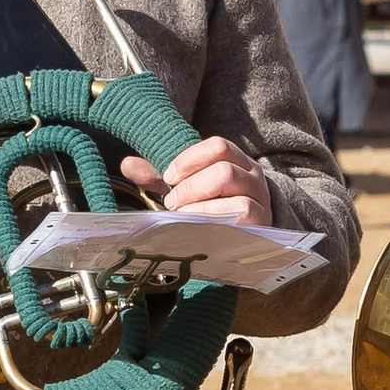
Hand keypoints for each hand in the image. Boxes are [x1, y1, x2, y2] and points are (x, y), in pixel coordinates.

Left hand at [122, 137, 272, 226]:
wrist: (250, 242)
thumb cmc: (215, 210)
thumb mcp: (189, 190)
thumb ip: (159, 178)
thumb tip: (127, 165)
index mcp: (238, 162)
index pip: (219, 147)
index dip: (189, 160)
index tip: (168, 177)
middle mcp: (253, 177)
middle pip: (223, 169)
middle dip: (190, 186)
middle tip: (172, 203)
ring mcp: (261, 200)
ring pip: (231, 188)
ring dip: (198, 203)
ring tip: (183, 217)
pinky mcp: (262, 222)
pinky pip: (241, 211)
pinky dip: (212, 217)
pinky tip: (198, 228)